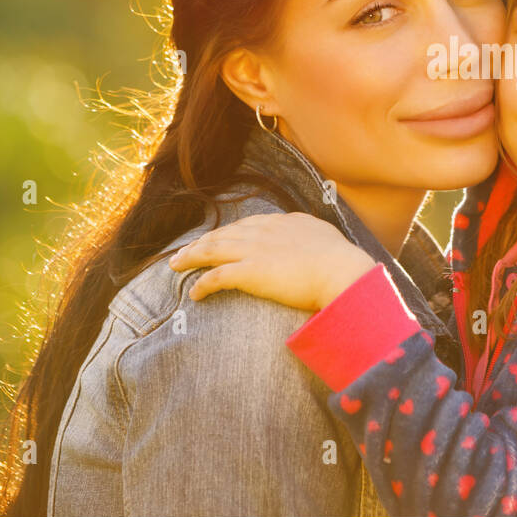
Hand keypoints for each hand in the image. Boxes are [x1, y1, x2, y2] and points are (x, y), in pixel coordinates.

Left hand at [169, 212, 376, 310]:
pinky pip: (216, 277)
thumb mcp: (323, 235)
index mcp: (281, 222)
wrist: (341, 271)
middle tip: (183, 252)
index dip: (226, 232)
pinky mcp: (249, 272)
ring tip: (176, 266)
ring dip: (191, 258)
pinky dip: (202, 284)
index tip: (215, 238)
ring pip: (212, 250)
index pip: (245, 224)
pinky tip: (194, 294)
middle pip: (222, 234)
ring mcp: (254, 251)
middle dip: (200, 243)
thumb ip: (309, 233)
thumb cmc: (340, 259)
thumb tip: (307, 234)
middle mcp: (262, 232)